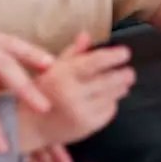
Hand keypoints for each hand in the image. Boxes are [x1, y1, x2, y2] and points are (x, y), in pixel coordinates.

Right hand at [19, 32, 133, 150]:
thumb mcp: (52, 69)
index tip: (125, 52)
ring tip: (123, 83)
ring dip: (120, 88)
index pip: (94, 62)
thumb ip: (72, 53)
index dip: (113, 56)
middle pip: (109, 81)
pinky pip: (109, 111)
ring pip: (111, 96)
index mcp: (61, 75)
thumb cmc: (41, 92)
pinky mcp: (88, 127)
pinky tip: (108, 98)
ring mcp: (81, 112)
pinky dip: (111, 103)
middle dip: (124, 75)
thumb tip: (86, 35)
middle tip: (130, 71)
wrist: (30, 126)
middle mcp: (72, 94)